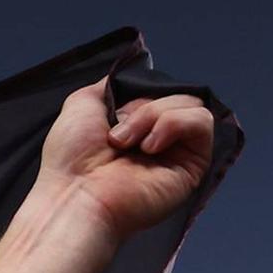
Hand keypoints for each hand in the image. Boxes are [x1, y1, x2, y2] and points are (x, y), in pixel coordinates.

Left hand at [38, 76, 215, 240]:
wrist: (76, 197)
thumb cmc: (70, 159)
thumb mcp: (81, 105)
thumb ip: (109, 87)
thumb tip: (129, 75)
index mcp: (135, 126)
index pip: (156, 91)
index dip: (137, 94)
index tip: (112, 113)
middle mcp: (159, 139)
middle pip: (175, 95)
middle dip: (143, 107)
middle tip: (115, 136)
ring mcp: (177, 152)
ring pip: (190, 104)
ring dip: (153, 115)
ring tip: (126, 143)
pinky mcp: (194, 164)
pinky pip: (202, 122)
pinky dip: (173, 124)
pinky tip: (149, 147)